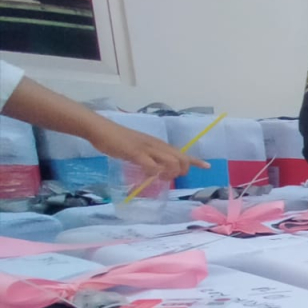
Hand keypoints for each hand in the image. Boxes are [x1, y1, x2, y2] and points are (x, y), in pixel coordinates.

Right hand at [90, 123, 210, 180]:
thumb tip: (152, 171)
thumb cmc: (118, 139)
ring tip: (159, 177)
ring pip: (172, 162)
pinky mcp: (136, 152)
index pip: (181, 152)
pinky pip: (152, 165)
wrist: (101, 129)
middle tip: (169, 177)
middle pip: (181, 159)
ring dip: (170, 173)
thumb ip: (148, 158)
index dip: (194, 161)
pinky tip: (150, 175)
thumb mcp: (138, 149)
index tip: (207, 166)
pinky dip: (154, 172)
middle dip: (181, 171)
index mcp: (158, 144)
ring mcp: (147, 148)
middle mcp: (157, 145)